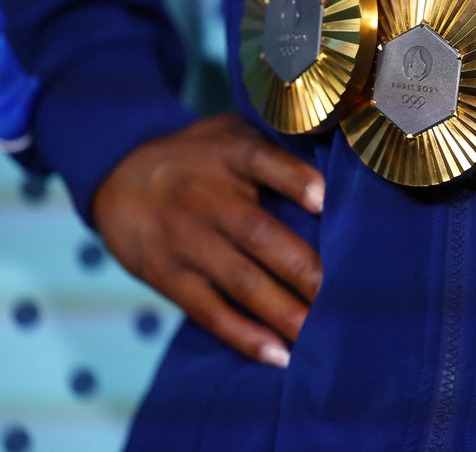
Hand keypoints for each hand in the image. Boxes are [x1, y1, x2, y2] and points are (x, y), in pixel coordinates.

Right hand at [92, 114, 324, 365]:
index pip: (261, 161)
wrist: (116, 176)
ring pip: (241, 280)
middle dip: (304, 269)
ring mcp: (186, 240)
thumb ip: (276, 141)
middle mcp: (206, 198)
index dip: (294, 179)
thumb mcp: (230, 133)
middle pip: (259, 234)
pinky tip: (278, 355)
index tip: (325, 201)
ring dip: (283, 311)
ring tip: (320, 335)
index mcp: (229, 156)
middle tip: (345, 296)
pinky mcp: (169, 276)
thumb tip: (338, 150)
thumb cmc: (199, 156)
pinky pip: (209, 310)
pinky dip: (243, 335)